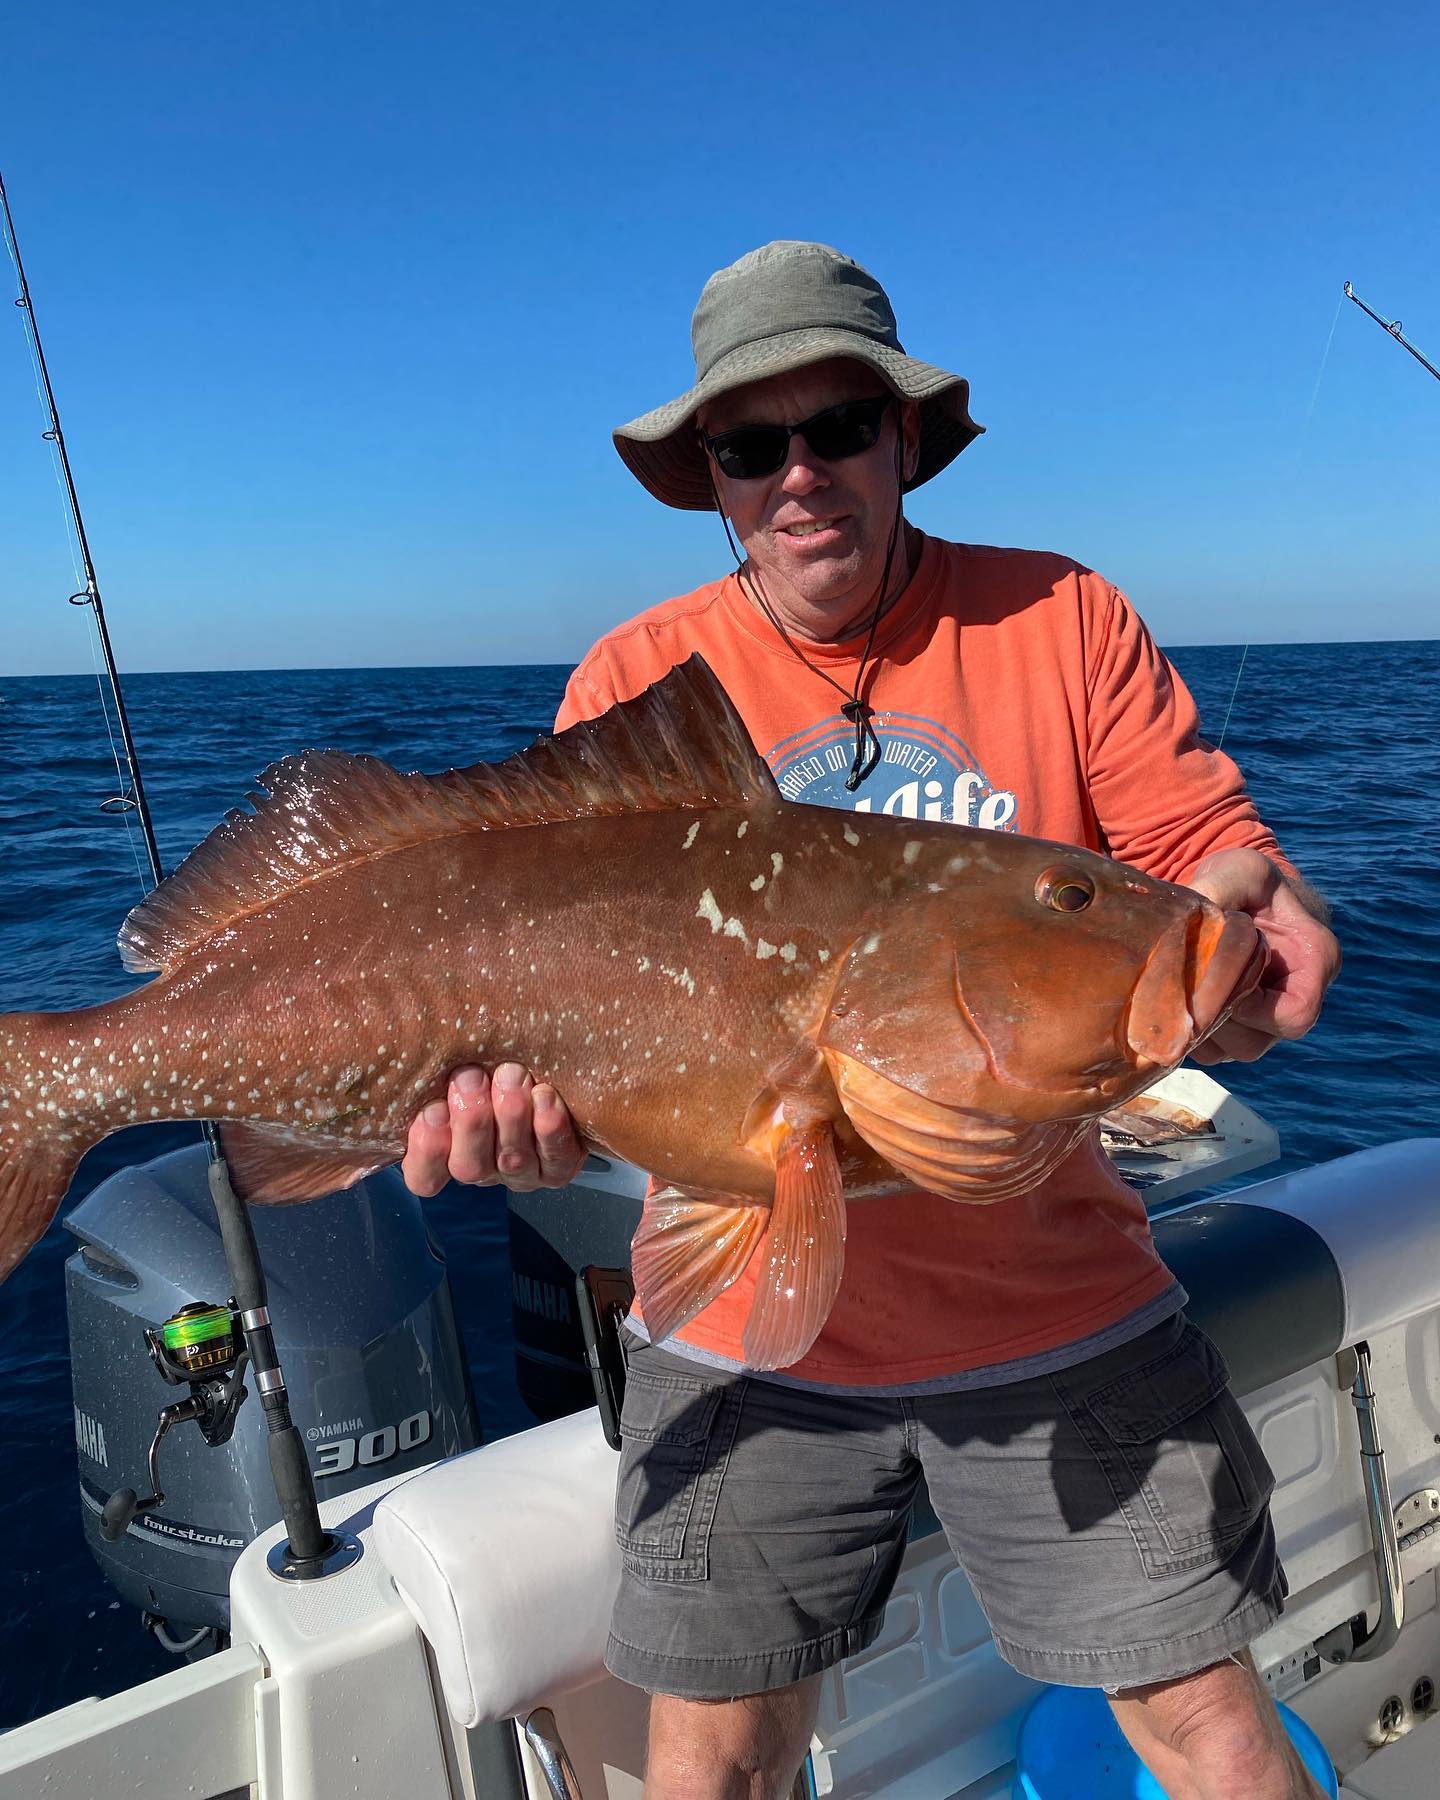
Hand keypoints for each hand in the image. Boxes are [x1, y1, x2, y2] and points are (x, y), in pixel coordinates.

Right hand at [400, 1064, 586, 1195]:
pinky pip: (555, 1160)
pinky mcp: (558, 1167)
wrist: (548, 1061)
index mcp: (445, 1151)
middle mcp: (482, 1167)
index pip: (422, 1175)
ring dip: (510, 1118)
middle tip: (471, 1076)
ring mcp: (521, 1172)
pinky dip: (550, 1130)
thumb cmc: (483, 1058)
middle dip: (470, 1121)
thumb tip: (367, 1019)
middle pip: (468, 1167)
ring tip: (511, 1075)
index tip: (433, 1108)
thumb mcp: (452, 1058)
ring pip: (512, 1161)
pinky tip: (545, 1096)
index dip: (426, 1149)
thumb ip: (429, 1063)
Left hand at [1186, 848, 1340, 1063]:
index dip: (1252, 1009)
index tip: (1220, 979)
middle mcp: (1293, 999)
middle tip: (1185, 984)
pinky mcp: (1236, 1027)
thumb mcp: (1242, 870)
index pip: (1295, 1014)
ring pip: (1229, 1051)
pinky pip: (1210, 1050)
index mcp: (1313, 962)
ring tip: (1176, 988)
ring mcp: (1264, 1019)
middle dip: (1215, 1018)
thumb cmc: (1247, 881)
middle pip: (1256, 1042)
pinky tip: (1172, 998)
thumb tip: (1187, 912)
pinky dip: (1187, 1032)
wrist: (1232, 894)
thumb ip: (1223, 886)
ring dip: (1197, 1028)